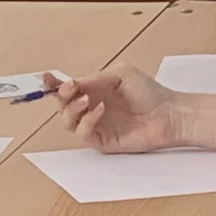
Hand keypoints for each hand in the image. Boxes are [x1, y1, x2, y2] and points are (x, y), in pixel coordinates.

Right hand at [50, 68, 187, 154]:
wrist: (168, 114)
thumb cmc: (150, 92)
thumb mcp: (121, 74)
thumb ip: (96, 78)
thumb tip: (75, 83)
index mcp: (94, 90)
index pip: (68, 88)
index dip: (54, 84)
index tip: (47, 78)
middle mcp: (91, 108)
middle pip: (63, 105)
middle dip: (60, 95)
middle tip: (69, 87)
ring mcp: (96, 125)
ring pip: (67, 121)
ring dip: (71, 109)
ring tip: (86, 99)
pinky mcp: (101, 141)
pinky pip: (82, 133)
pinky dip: (86, 120)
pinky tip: (99, 110)